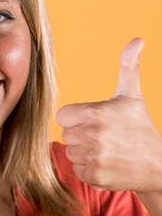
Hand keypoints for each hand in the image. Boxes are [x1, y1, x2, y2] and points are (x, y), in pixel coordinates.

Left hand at [56, 38, 161, 192]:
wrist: (157, 163)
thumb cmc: (140, 126)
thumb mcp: (132, 95)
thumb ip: (128, 65)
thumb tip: (138, 39)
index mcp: (94, 112)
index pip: (63, 116)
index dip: (77, 118)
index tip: (94, 120)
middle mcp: (91, 135)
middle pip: (66, 134)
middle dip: (81, 134)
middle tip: (104, 135)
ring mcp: (93, 157)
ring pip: (71, 152)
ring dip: (84, 152)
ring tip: (106, 149)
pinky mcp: (94, 176)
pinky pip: (77, 169)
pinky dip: (89, 168)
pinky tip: (106, 163)